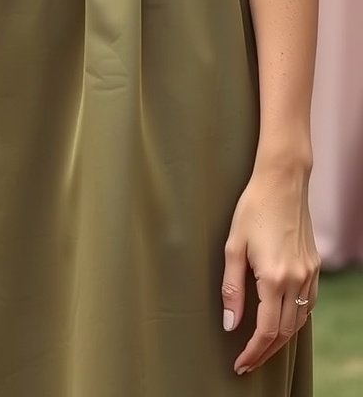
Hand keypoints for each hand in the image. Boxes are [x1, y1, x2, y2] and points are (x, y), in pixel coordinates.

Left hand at [222, 165, 319, 375]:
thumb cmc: (253, 208)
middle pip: (284, 332)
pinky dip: (296, 319)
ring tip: (262, 347)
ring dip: (281, 339)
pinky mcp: (314, 265)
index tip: (239, 364)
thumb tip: (230, 325)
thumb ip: (232, 288)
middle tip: (248, 363)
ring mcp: (309, 273)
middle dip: (266, 352)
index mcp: (273, 277)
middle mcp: (296, 279)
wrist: (282, 181)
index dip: (253, 353)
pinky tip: (282, 320)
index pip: (266, 331)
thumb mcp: (233, 246)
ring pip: (300, 321)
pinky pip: (309, 304)